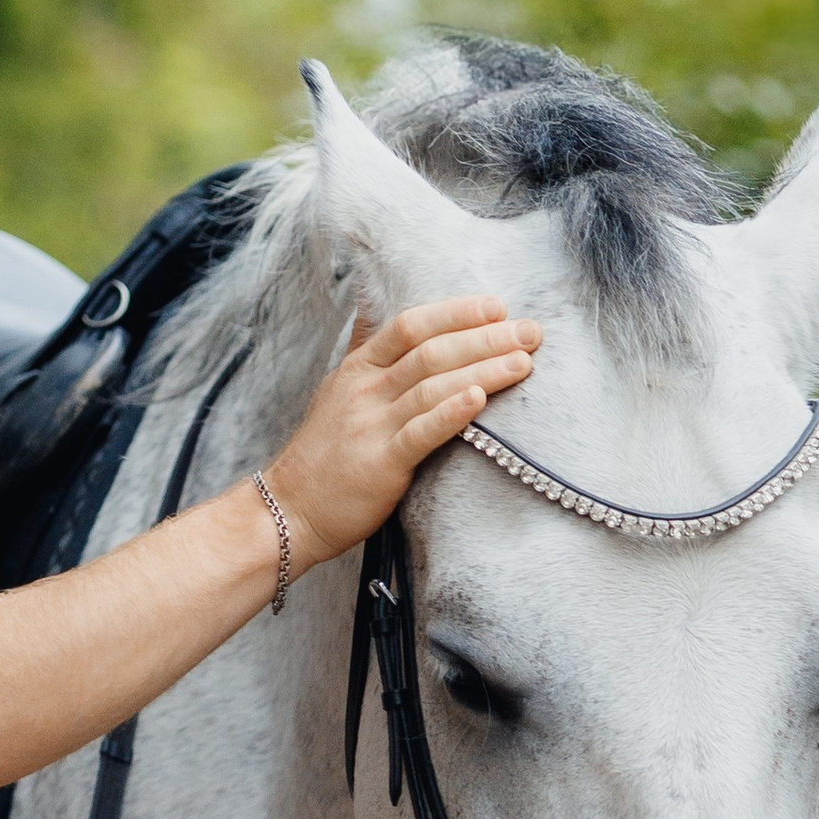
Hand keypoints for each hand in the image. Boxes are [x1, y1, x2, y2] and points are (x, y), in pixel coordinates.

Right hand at [262, 297, 541, 564]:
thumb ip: (369, 361)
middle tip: (530, 332)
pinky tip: (480, 398)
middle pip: (432, 350)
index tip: (497, 307)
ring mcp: (371, 425)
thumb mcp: (339, 396)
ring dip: (484, 369)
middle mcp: (365, 390)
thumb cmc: (322, 458)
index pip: (411, 325)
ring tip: (523, 361)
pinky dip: (452, 412)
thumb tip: (384, 321)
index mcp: (358, 369)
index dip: (456, 312)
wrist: (288, 510)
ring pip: (433, 384)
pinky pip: (421, 431)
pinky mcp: (381, 463)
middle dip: (486, 337)